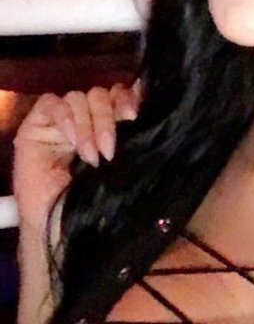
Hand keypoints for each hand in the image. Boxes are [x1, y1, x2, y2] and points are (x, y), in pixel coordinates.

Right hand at [13, 81, 140, 232]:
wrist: (61, 229)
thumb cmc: (92, 204)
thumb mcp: (119, 168)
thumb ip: (132, 138)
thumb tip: (148, 106)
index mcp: (108, 126)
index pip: (118, 95)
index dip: (126, 98)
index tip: (133, 115)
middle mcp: (85, 120)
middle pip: (99, 94)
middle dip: (106, 119)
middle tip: (109, 151)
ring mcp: (60, 122)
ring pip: (78, 98)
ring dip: (87, 126)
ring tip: (90, 156)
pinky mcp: (36, 125)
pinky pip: (51, 103)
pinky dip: (65, 118)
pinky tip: (71, 141)